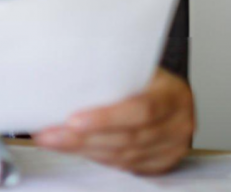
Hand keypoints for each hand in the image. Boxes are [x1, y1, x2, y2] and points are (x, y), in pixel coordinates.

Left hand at [31, 68, 194, 174]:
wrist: (168, 90)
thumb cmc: (144, 74)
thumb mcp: (136, 65)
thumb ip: (112, 71)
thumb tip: (63, 73)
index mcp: (173, 94)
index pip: (141, 109)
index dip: (106, 118)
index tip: (73, 120)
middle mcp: (178, 123)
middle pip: (128, 138)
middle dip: (84, 139)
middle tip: (52, 134)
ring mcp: (173, 146)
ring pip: (125, 157)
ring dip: (86, 150)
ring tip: (56, 141)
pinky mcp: (163, 162)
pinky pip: (127, 166)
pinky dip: (99, 158)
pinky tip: (78, 149)